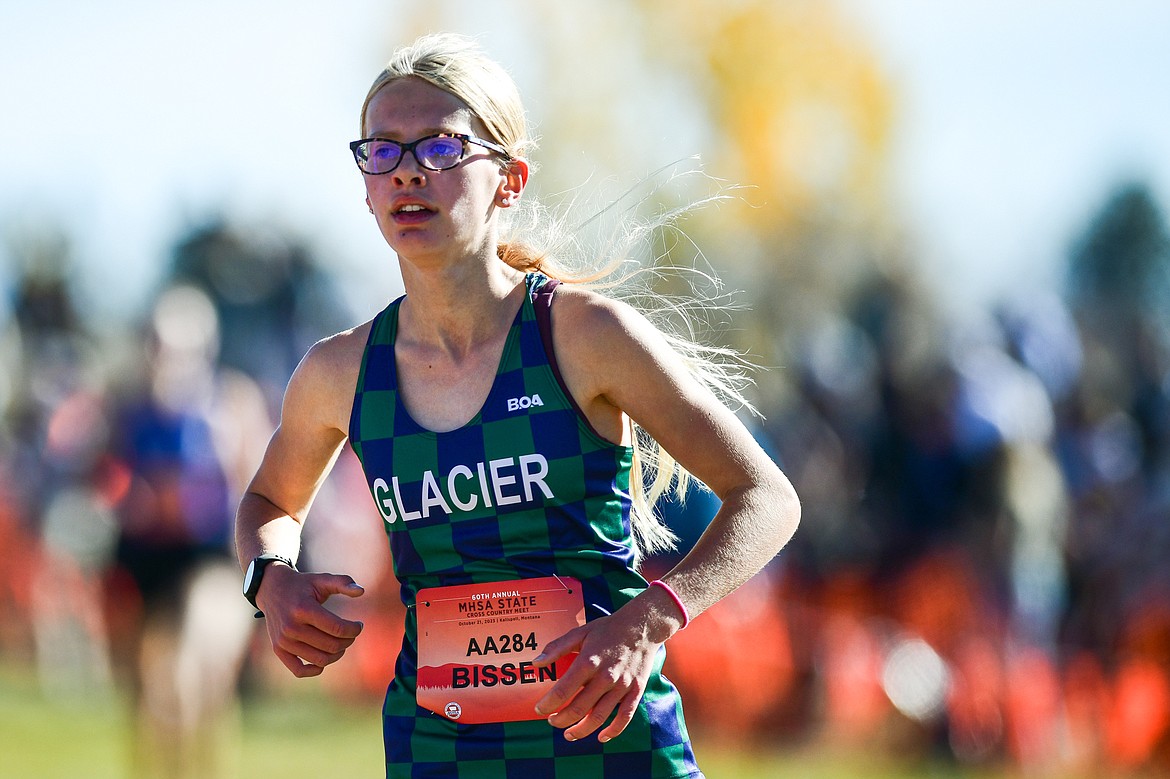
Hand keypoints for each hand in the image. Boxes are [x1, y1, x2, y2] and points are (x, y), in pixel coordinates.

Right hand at [256, 564, 365, 677]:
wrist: (271, 589)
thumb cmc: (302, 585)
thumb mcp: (322, 579)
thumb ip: (343, 582)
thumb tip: (361, 591)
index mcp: (304, 609)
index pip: (337, 628)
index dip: (354, 629)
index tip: (359, 625)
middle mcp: (291, 627)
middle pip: (331, 645)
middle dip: (348, 640)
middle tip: (351, 633)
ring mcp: (284, 641)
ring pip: (320, 659)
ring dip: (337, 654)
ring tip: (341, 642)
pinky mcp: (278, 649)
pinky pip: (299, 671)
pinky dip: (315, 669)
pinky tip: (325, 658)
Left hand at [531, 598, 668, 742]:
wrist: (642, 626)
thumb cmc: (607, 629)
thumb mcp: (580, 632)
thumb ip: (556, 648)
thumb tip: (535, 663)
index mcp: (588, 661)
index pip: (563, 690)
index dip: (548, 704)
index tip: (539, 709)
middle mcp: (605, 676)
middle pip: (578, 708)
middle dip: (561, 720)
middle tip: (551, 721)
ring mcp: (622, 686)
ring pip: (599, 717)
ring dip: (581, 730)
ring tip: (568, 735)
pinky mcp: (636, 691)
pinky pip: (624, 717)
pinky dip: (613, 731)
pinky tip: (601, 737)